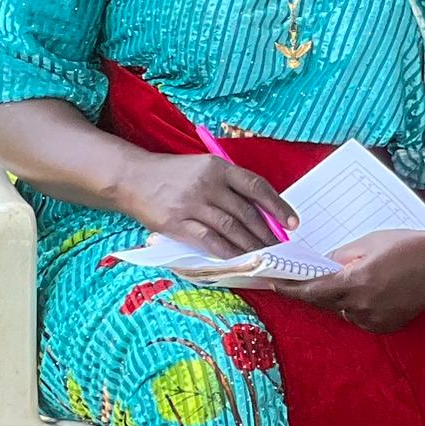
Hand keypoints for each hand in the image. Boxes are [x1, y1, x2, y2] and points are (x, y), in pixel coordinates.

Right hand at [115, 153, 296, 259]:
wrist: (132, 178)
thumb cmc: (172, 175)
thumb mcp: (202, 168)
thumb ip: (228, 185)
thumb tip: (260, 211)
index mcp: (218, 166)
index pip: (257, 187)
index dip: (278, 206)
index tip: (292, 222)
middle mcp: (207, 184)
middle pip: (245, 211)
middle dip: (266, 232)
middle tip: (279, 246)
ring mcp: (191, 204)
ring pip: (230, 228)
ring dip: (250, 245)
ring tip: (263, 255)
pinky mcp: (176, 223)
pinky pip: (208, 240)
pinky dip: (226, 251)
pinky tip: (238, 259)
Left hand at [267, 227, 424, 333]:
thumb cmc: (412, 244)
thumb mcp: (372, 241)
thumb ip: (342, 256)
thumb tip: (321, 265)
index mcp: (357, 282)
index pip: (313, 291)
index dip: (290, 289)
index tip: (274, 284)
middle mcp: (363, 306)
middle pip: (325, 302)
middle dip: (317, 289)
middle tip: (310, 274)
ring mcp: (376, 320)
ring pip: (343, 310)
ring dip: (340, 297)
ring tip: (356, 277)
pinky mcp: (387, 326)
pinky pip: (360, 317)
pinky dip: (357, 305)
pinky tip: (371, 289)